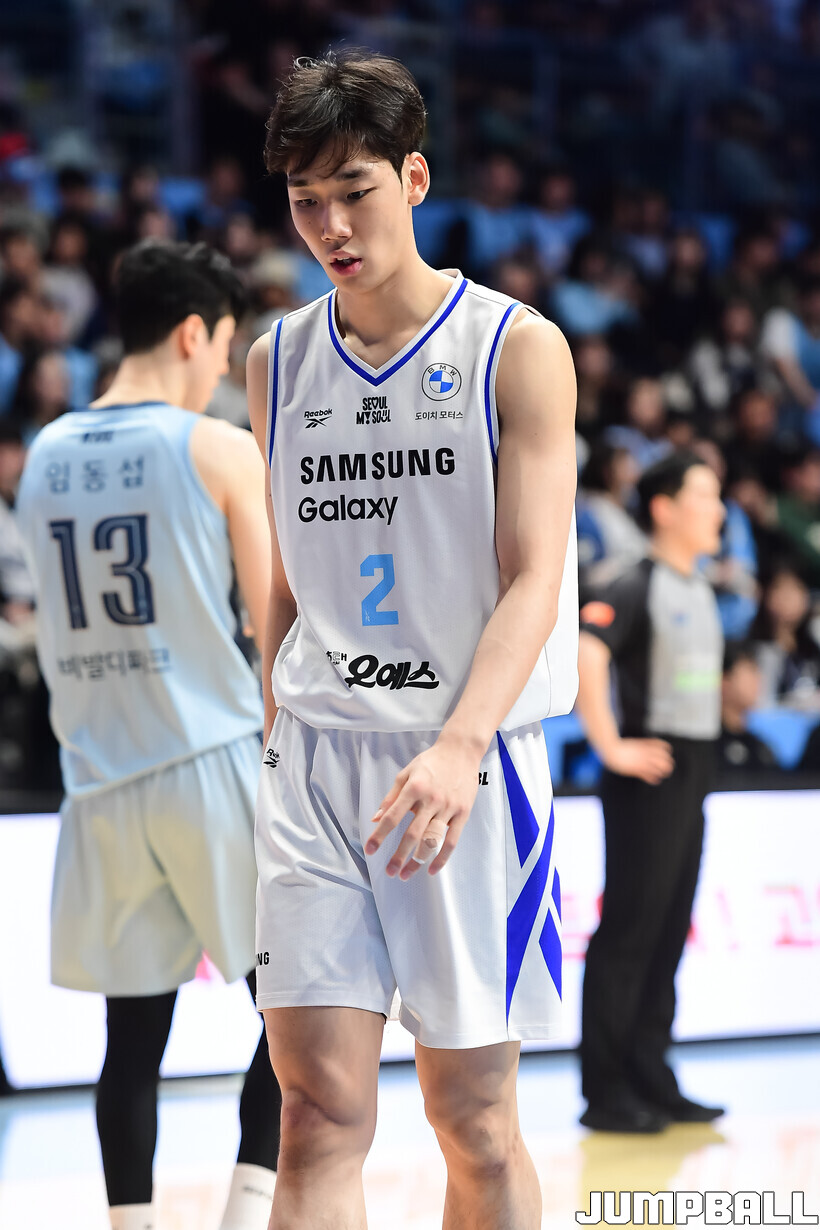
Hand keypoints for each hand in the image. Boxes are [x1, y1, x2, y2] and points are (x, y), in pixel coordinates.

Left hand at [364, 735, 482, 878]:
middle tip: (390, 872)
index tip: (371, 849)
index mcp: (414, 788)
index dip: (380, 835)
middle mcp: (431, 799)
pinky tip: (432, 869)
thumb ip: (391, 796)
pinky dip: (442, 857)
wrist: (461, 751)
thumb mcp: (406, 772)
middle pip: (412, 834)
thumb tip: (376, 818)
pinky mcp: (463, 813)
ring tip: (406, 874)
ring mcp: (448, 807)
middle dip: (399, 856)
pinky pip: (452, 840)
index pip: (393, 816)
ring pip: (432, 840)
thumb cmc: (431, 761)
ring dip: (418, 861)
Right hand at [603, 737, 673, 783]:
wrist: (612, 751)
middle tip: (667, 766)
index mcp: (646, 746)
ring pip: (661, 767)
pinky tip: (655, 780)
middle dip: (668, 763)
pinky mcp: (637, 770)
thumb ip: (644, 744)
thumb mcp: (635, 742)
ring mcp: (643, 762)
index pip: (664, 746)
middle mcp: (647, 754)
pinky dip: (654, 779)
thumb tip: (650, 746)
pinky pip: (650, 776)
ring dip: (663, 771)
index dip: (667, 749)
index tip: (666, 753)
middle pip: (665, 758)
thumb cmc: (621, 747)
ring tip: (662, 774)